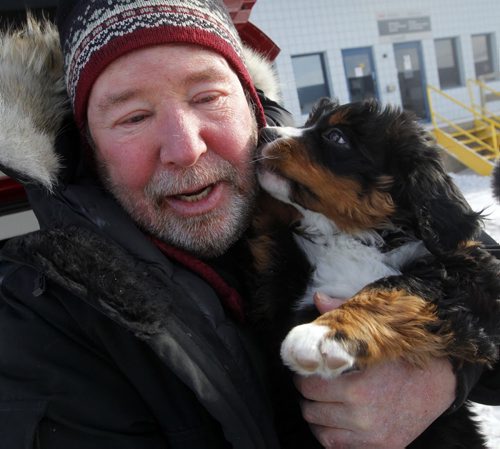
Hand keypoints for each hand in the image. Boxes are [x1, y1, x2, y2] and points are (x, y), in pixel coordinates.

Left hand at [293, 293, 456, 448]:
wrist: (438, 381)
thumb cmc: (400, 355)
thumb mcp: (372, 333)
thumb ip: (342, 314)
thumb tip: (317, 298)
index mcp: (355, 385)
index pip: (307, 385)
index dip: (302, 375)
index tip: (306, 369)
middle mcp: (361, 414)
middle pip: (310, 409)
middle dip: (307, 394)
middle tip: (313, 384)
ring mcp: (371, 435)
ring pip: (319, 430)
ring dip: (316, 414)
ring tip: (323, 401)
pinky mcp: (380, 447)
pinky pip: (336, 446)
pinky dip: (329, 434)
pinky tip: (334, 418)